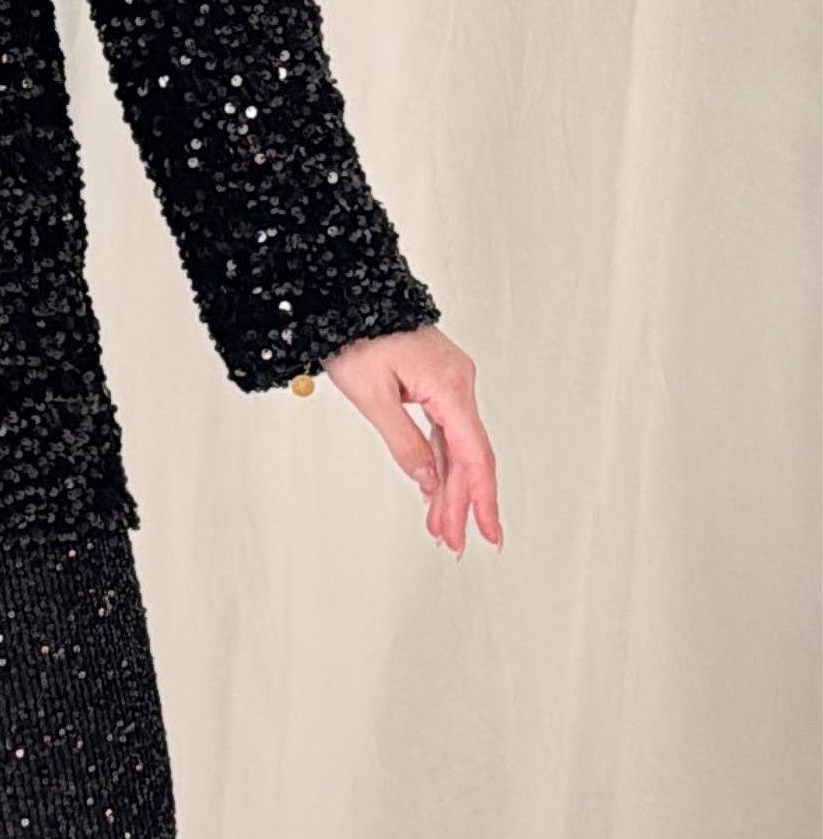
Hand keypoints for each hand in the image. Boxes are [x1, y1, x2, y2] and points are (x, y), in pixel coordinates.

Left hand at [322, 322, 500, 558]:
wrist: (350, 294)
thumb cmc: (357, 335)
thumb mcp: (372, 395)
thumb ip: (403, 441)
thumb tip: (428, 481)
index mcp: (449, 386)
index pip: (473, 454)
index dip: (481, 498)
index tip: (487, 532)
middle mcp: (458, 384)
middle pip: (466, 456)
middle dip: (460, 503)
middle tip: (452, 544)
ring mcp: (450, 382)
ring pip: (455, 446)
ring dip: (448, 487)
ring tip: (439, 528)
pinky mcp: (437, 382)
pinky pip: (445, 430)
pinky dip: (439, 462)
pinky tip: (434, 490)